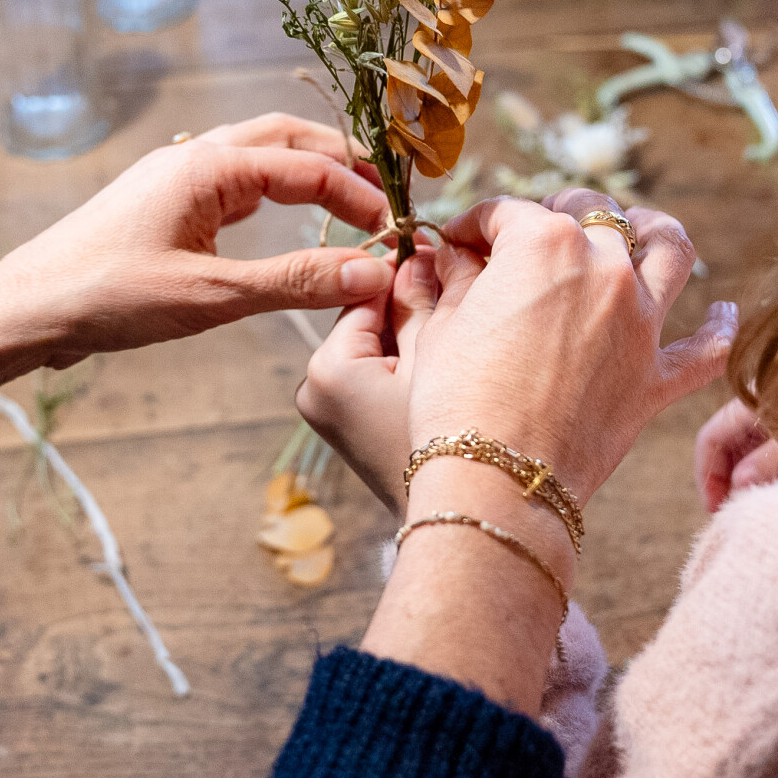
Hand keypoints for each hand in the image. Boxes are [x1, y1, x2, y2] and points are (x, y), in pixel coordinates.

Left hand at [0, 114, 392, 366]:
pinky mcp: (160, 203)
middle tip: (384, 197)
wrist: (23, 309)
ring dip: (306, 170)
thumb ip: (296, 283)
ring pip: (256, 153)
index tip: (396, 231)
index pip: (309, 166)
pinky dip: (272, 190)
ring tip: (348, 201)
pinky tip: (282, 219)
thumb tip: (371, 274)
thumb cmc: (106, 298)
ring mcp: (173, 176)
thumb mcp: (212, 296)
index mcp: (208, 166)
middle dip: (340, 160)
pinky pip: (231, 179)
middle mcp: (192, 157)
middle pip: (286, 137)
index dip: (360, 195)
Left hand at [298, 256, 440, 510]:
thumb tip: (424, 252)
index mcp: (329, 366)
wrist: (463, 524)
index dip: (411, 271)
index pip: (368, 293)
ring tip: (459, 333)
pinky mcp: (344, 430)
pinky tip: (443, 371)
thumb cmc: (453, 442)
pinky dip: (405, 369)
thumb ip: (427, 299)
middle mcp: (314, 388)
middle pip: (371, 321)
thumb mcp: (440, 358)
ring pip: (376, 349)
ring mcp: (325, 412)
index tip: (449, 255)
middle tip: (461, 290)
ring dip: (412, 337)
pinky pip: (375, 378)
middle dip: (412, 307)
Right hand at [409, 190, 735, 502]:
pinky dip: (720, 327)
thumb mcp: (440, 329)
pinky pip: (709, 348)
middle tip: (530, 235)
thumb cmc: (455, 403)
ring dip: (654, 230)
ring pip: (671, 250)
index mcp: (543, 245)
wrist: (497, 481)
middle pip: (592, 213)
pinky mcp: (658, 378)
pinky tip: (723, 313)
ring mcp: (640, 322)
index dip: (474, 225)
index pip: (507, 214)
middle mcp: (604, 269)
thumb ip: (457, 280)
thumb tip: (457, 256)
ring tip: (639, 229)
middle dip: (556, 212)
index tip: (459, 244)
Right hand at [694, 328, 777, 511]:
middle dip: (728, 481)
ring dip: (754, 478)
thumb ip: (771, 461)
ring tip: (765, 507)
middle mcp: (766, 403)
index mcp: (755, 398)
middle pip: (729, 446)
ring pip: (755, 450)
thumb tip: (738, 486)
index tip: (717, 510)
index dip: (707, 476)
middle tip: (738, 515)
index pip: (711, 438)